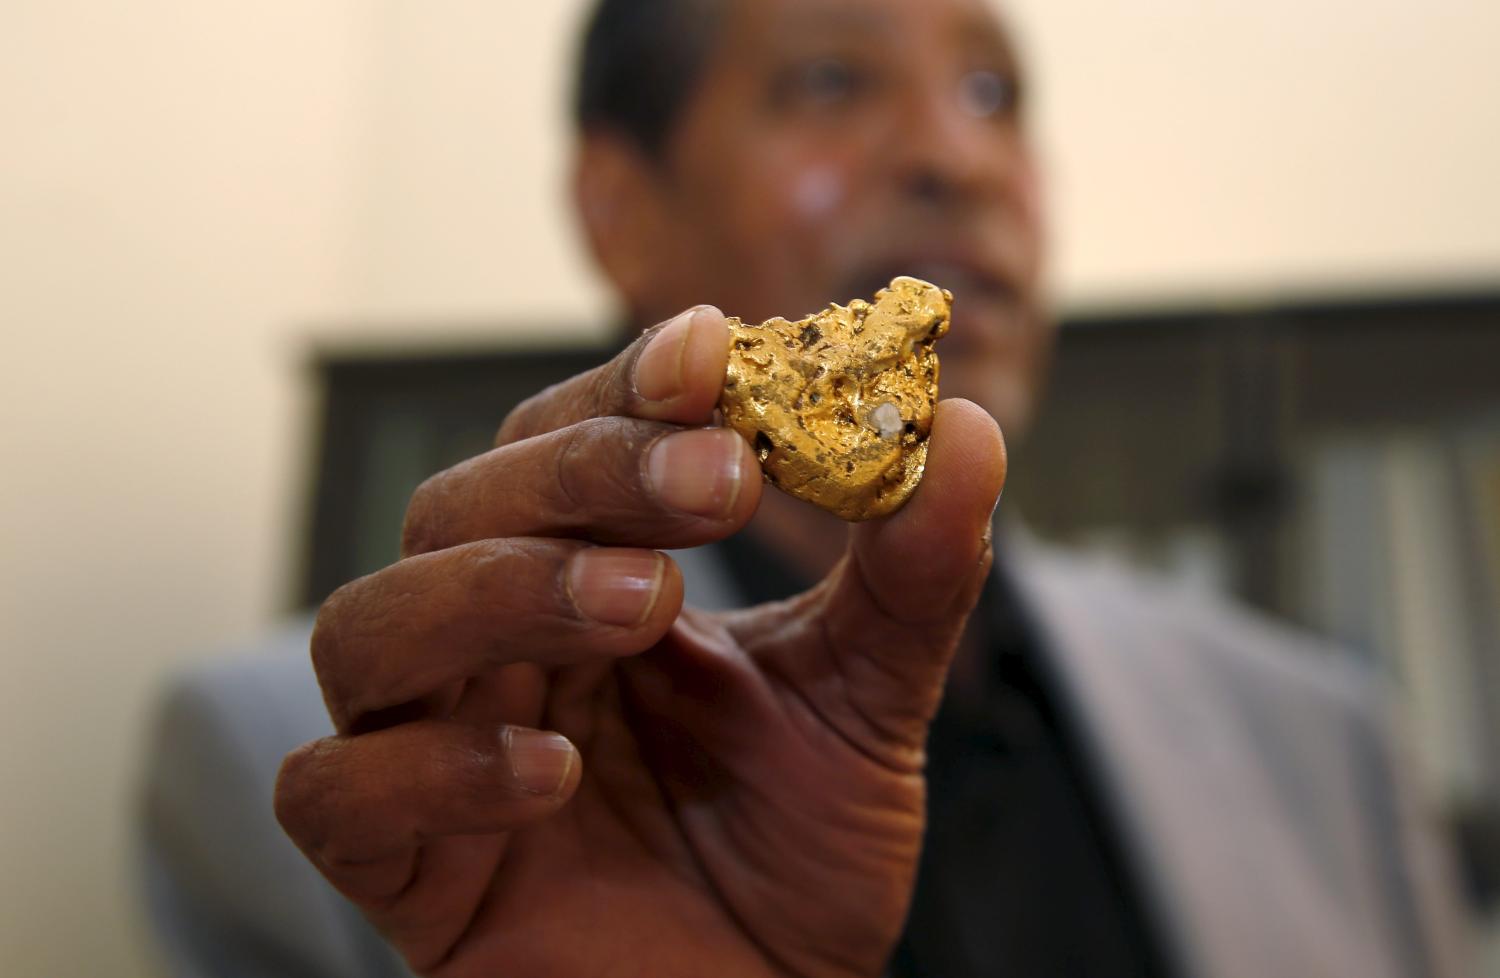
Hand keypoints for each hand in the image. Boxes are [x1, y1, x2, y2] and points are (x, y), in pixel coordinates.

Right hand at [274, 306, 1006, 977]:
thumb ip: (910, 576)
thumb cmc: (792, 854)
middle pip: (458, 508)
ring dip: (499, 590)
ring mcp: (436, 752)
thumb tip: (967, 429)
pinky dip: (432, 766)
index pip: (564, 447)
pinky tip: (554, 776)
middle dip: (584, 476)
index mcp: (592, 584)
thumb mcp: (869, 702)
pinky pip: (337, 792)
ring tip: (641, 607)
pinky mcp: (405, 870)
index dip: (622, 390)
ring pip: (374, 625)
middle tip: (711, 480)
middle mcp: (500, 652)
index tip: (711, 350)